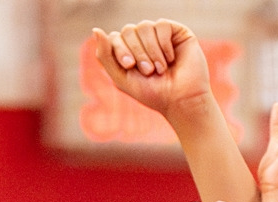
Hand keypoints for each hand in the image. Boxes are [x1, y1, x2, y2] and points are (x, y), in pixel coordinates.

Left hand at [89, 20, 212, 117]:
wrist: (181, 101)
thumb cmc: (153, 93)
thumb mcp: (121, 78)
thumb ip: (105, 56)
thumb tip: (96, 30)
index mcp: (128, 51)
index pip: (114, 38)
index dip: (120, 50)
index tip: (130, 66)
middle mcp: (142, 40)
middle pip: (128, 31)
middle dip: (136, 52)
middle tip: (148, 71)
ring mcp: (159, 35)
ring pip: (144, 26)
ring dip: (151, 50)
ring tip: (160, 69)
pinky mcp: (176, 32)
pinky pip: (162, 25)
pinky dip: (164, 44)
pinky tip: (171, 58)